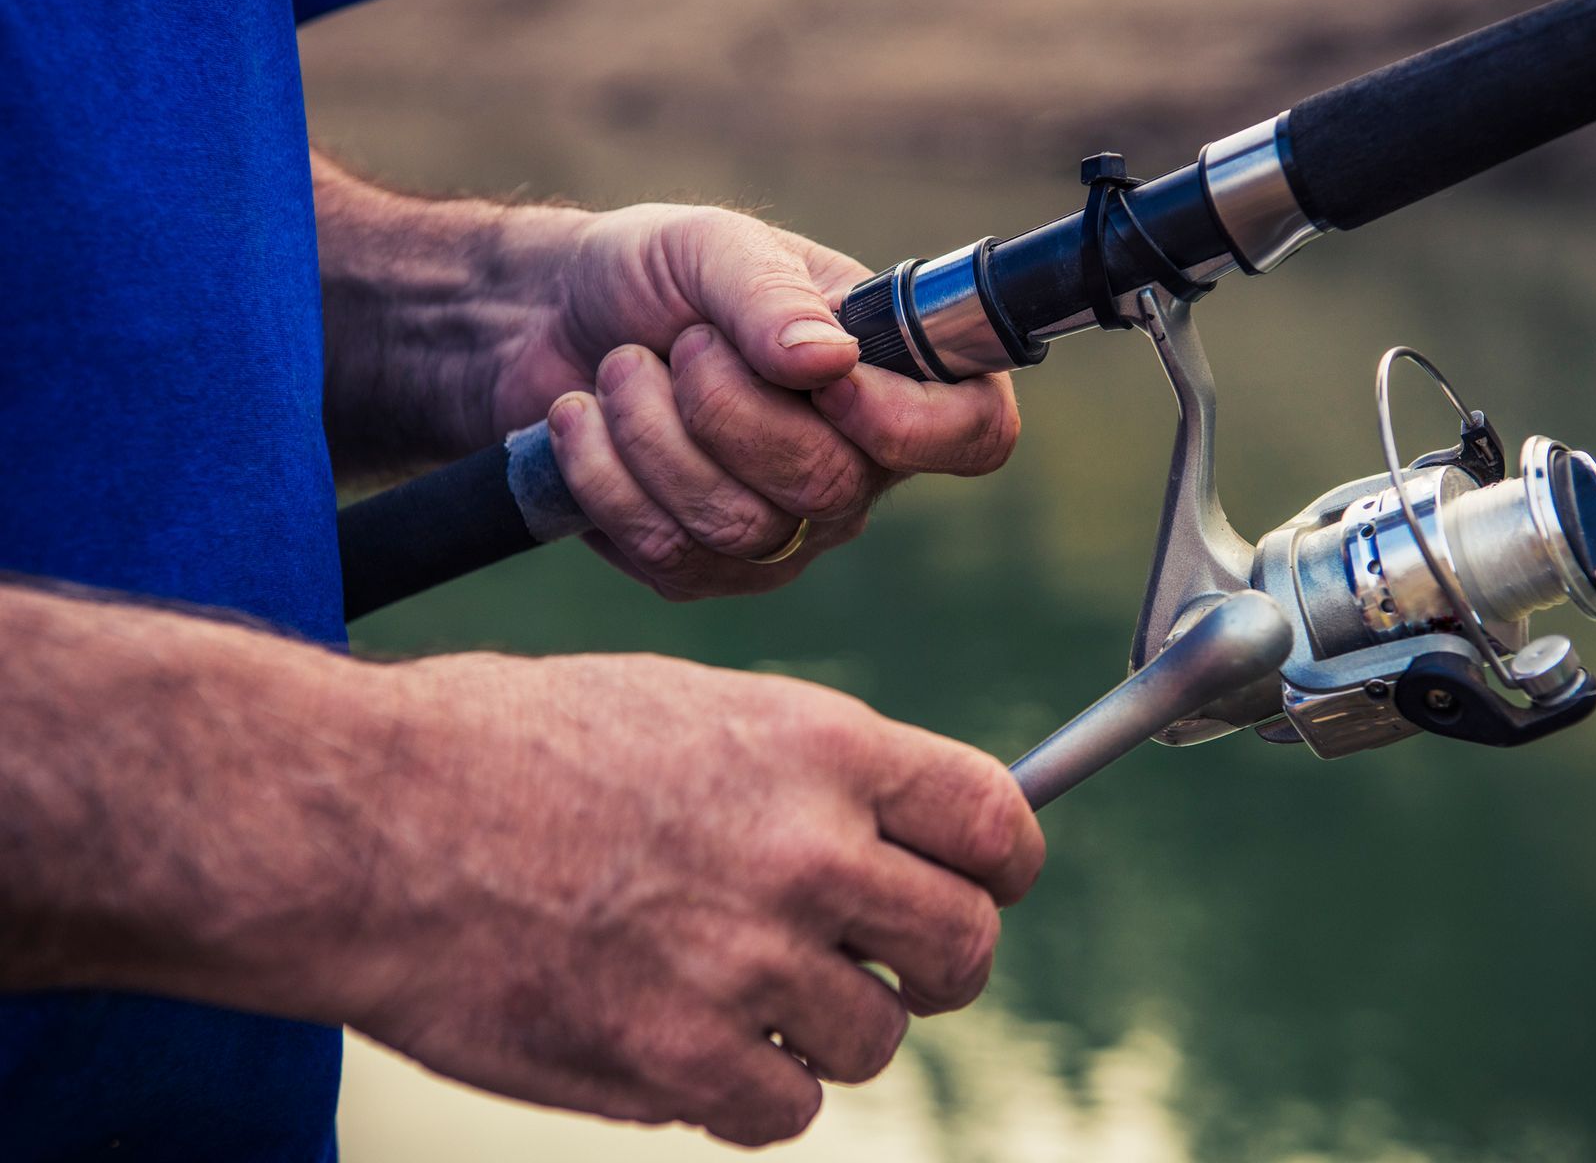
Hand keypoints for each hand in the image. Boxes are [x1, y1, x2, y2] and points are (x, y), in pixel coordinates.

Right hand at [343, 650, 1043, 1146]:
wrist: (369, 821)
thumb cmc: (511, 746)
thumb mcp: (691, 706)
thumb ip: (809, 773)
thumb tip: (893, 835)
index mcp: (819, 746)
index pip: (995, 822)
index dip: (1003, 866)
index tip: (985, 887)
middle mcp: (807, 853)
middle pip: (963, 946)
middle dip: (937, 964)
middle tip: (887, 968)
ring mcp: (748, 963)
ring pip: (873, 1039)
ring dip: (825, 1029)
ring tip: (738, 991)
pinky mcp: (680, 1062)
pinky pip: (786, 1111)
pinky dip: (748, 1092)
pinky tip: (686, 1044)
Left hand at [495, 204, 1020, 599]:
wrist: (545, 323)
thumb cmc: (650, 273)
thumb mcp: (707, 246)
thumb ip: (768, 293)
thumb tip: (827, 360)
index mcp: (896, 375)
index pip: (975, 433)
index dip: (909, 423)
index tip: (822, 376)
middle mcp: (859, 467)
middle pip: (830, 486)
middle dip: (725, 407)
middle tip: (680, 344)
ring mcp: (785, 532)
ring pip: (739, 527)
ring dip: (650, 431)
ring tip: (618, 370)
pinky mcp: (704, 572)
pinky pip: (667, 552)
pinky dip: (603, 473)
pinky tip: (584, 423)